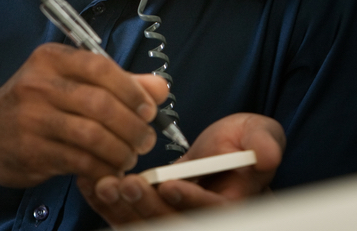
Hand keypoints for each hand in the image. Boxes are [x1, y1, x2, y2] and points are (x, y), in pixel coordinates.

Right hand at [0, 43, 169, 187]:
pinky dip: (102, 168)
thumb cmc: (29, 105)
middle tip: (145, 140)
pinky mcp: (30, 150)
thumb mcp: (65, 83)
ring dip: (120, 151)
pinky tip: (107, 170)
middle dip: (132, 126)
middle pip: (101, 104)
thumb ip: (115, 83)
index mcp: (50, 59)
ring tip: (128, 157)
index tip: (149, 110)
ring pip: (93, 136)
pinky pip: (79, 161)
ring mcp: (31, 118)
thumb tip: (159, 88)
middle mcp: (38, 84)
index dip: (132, 90)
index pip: (101, 66)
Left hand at [78, 113, 284, 227]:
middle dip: (148, 207)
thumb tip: (264, 154)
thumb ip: (263, 143)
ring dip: (123, 209)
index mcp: (234, 208)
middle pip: (174, 226)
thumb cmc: (243, 143)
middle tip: (125, 183)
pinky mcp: (153, 216)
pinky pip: (129, 218)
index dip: (191, 201)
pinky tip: (92, 184)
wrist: (224, 153)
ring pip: (149, 226)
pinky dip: (109, 204)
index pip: (214, 214)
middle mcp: (205, 222)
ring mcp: (176, 221)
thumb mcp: (259, 135)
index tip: (168, 184)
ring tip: (103, 183)